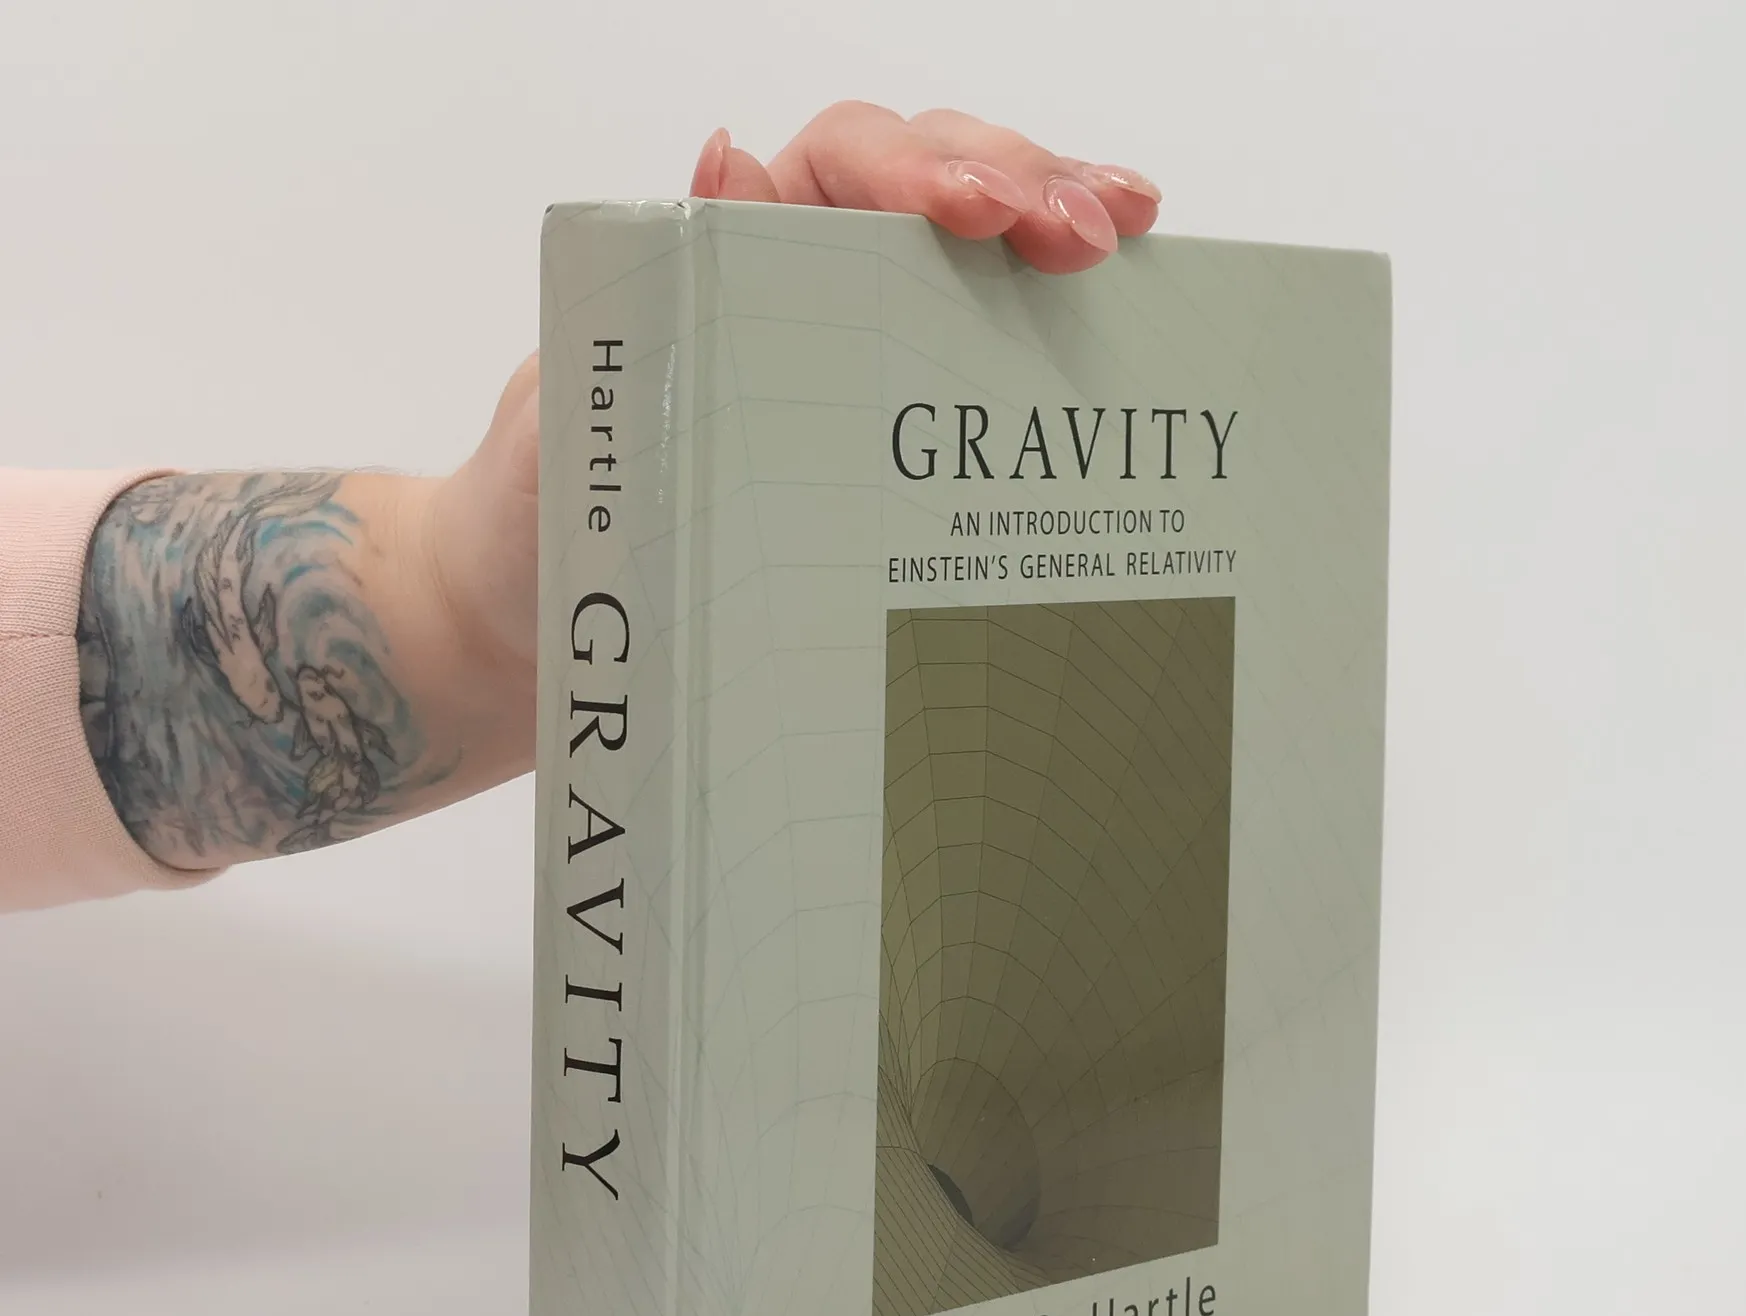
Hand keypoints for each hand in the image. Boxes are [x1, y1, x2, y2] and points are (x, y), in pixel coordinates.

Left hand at [429, 104, 1161, 705]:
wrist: (539, 642)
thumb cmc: (539, 534)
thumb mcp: (562, 422)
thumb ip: (638, 311)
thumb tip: (728, 164)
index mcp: (723, 263)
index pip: (838, 171)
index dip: (916, 170)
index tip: (975, 215)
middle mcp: (800, 289)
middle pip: (930, 187)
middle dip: (1019, 186)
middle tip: (1089, 233)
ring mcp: (854, 357)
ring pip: (974, 255)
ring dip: (1057, 224)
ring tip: (1127, 232)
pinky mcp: (889, 436)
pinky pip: (982, 358)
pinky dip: (1052, 328)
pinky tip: (1119, 312)